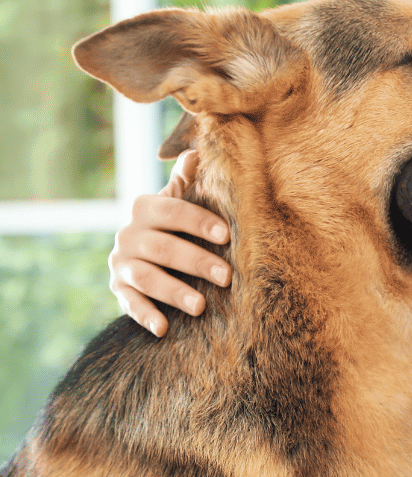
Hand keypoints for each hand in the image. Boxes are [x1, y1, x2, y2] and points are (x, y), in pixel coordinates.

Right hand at [108, 150, 231, 336]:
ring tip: (201, 306)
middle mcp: (129, 234)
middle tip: (227, 277)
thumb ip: (189, 180)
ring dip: (174, 292)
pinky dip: (145, 315)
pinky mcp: (119, 289)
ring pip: (147, 277)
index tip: (226, 234)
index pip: (172, 211)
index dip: (198, 221)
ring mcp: (121, 263)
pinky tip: (163, 328)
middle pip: (163, 248)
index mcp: (146, 208)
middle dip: (196, 262)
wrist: (143, 254)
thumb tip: (200, 148)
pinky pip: (129, 303)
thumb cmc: (175, 226)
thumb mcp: (179, 201)